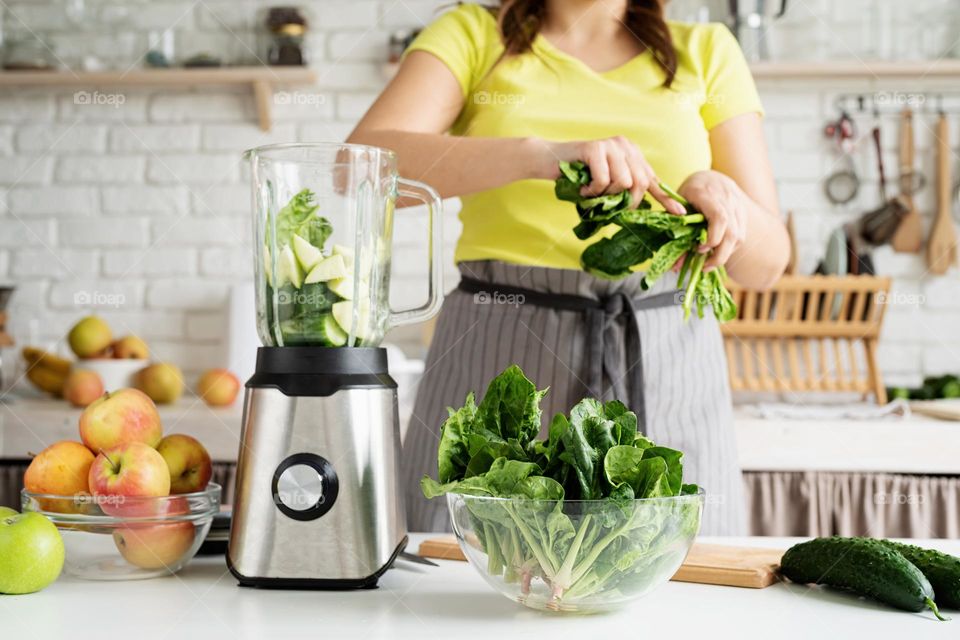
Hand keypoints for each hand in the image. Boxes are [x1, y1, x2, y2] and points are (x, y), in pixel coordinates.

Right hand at [541, 137, 685, 214]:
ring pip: (623, 183)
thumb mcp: (606, 184)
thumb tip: (641, 209)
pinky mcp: (595, 148)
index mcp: (632, 153)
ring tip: (592, 191)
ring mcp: (611, 145)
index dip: (666, 197)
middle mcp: (625, 146)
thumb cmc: (577, 176)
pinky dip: (593, 190)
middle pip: (640, 183)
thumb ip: (624, 191)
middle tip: (607, 204)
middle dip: (626, 201)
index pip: (652, 178)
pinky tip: (583, 187)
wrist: (548, 160)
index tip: (680, 212)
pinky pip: (604, 180)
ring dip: (605, 195)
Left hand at [678, 170, 748, 270]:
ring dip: (725, 254)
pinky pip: (740, 236)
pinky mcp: (743, 214)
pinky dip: (729, 248)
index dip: (712, 238)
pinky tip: (717, 252)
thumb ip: (675, 230)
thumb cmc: (688, 194)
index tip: (698, 249)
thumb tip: (675, 264)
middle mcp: (727, 198)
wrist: (709, 178)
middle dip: (719, 255)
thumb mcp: (676, 205)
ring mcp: (738, 206)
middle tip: (704, 266)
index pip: (719, 217)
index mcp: (707, 193)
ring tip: (709, 263)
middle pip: (732, 232)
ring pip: (739, 237)